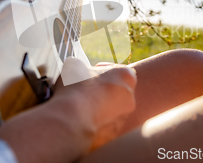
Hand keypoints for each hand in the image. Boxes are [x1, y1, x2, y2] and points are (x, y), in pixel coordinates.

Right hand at [0, 59, 136, 162]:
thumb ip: (81, 65)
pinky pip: (104, 127)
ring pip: (111, 110)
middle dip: (102, 91)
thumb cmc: (75, 88)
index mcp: (126, 76)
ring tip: (79, 107)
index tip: (90, 73)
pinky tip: (79, 120)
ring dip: (99, 108)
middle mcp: (130, 98)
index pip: (118, 70)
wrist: (72, 120)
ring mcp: (123, 119)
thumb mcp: (73, 65)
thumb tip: (77, 68)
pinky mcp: (114, 137)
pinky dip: (94, 124)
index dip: (102, 70)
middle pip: (116, 91)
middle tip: (84, 91)